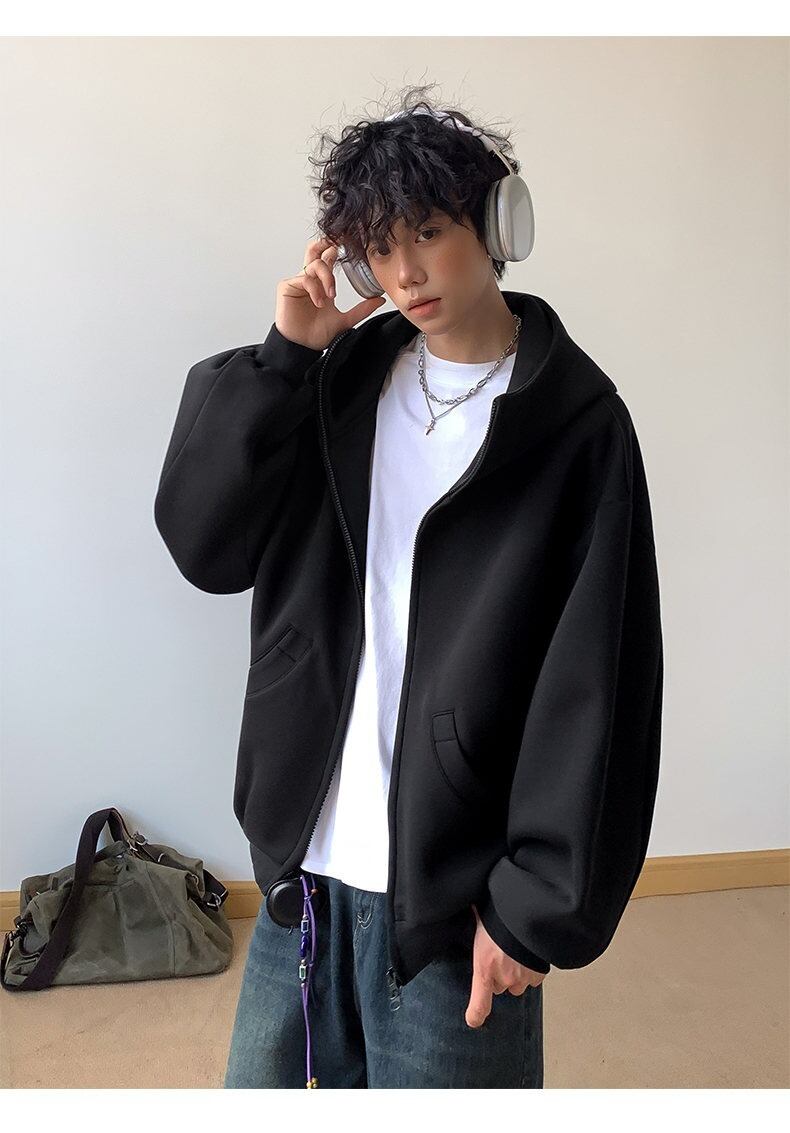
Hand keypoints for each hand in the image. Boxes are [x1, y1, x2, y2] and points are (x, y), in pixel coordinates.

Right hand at [275, 235, 386, 351]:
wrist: (303, 347)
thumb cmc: (317, 334)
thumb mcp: (345, 320)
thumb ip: (362, 309)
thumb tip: (380, 299)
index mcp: (323, 283)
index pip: (329, 258)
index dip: (337, 248)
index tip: (350, 243)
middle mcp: (311, 279)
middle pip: (315, 249)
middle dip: (327, 244)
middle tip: (338, 247)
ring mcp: (298, 281)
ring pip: (314, 264)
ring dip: (326, 277)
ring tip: (330, 296)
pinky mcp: (287, 287)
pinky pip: (304, 279)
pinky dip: (315, 289)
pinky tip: (319, 302)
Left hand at [465, 903, 547, 1027]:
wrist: (526, 913)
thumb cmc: (499, 915)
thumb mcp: (478, 920)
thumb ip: (474, 926)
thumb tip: (468, 912)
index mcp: (484, 968)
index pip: (479, 1002)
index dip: (476, 1015)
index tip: (473, 1020)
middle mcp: (503, 978)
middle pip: (500, 986)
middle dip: (500, 974)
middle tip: (499, 953)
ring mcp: (522, 978)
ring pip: (517, 983)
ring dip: (516, 972)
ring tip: (514, 951)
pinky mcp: (538, 974)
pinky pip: (533, 977)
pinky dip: (531, 969)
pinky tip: (527, 953)